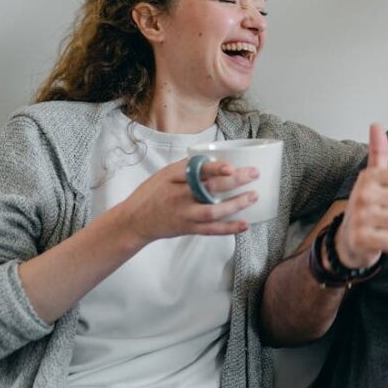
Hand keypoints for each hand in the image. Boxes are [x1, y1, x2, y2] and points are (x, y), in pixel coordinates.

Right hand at [118, 158, 257, 243]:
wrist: (133, 221)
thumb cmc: (152, 193)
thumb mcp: (165, 173)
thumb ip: (188, 166)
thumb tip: (215, 157)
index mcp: (173, 178)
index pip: (196, 171)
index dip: (214, 169)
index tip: (231, 166)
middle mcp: (179, 196)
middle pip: (209, 189)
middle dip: (235, 181)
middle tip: (254, 174)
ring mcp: (184, 214)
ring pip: (213, 211)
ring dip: (236, 205)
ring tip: (254, 196)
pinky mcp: (188, 229)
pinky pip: (211, 230)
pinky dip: (229, 228)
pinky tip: (245, 224)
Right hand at [335, 124, 387, 268]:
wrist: (345, 241)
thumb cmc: (366, 207)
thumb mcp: (371, 178)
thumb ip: (378, 153)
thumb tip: (376, 125)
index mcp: (370, 176)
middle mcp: (364, 193)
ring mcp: (361, 217)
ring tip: (387, 227)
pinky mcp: (361, 239)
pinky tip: (382, 240)